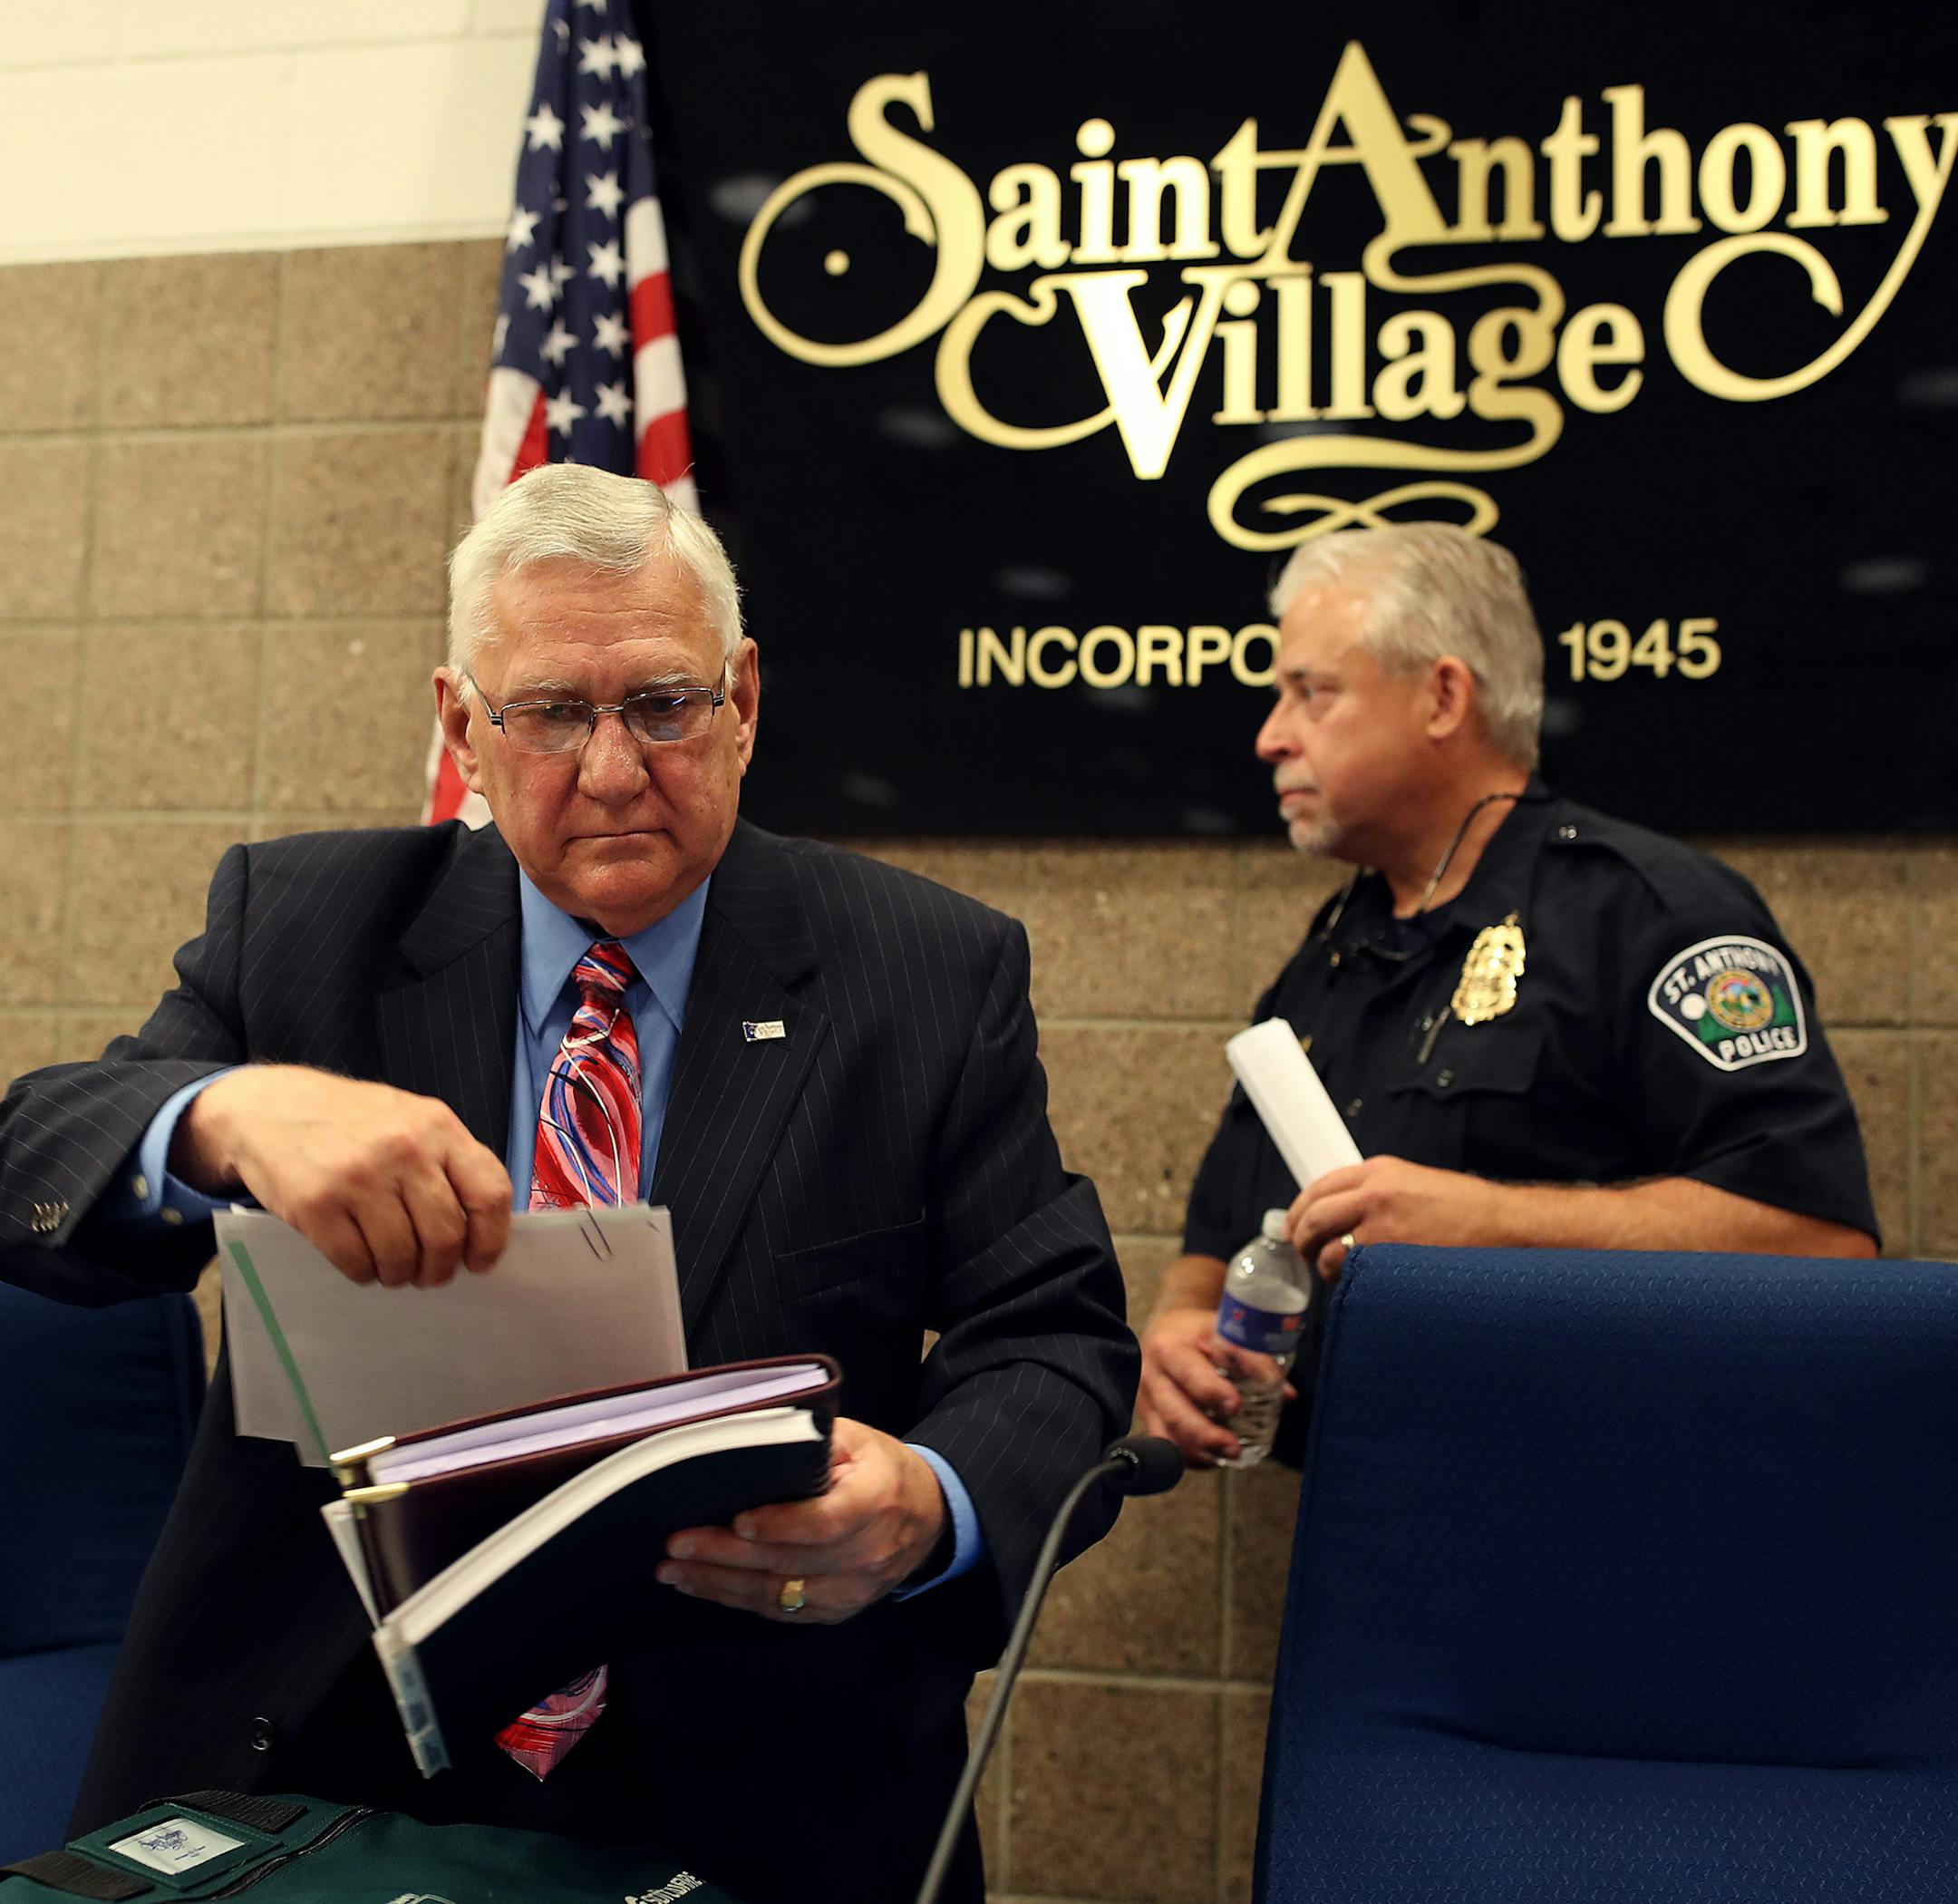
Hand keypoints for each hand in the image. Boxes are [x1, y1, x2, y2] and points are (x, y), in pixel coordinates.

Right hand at [172, 1065, 512, 1287]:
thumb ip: (447, 1161)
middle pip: (446, 1235)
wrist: (270, 1107)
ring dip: (401, 1274)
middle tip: (428, 1273)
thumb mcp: (410, 1119)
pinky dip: (364, 1273)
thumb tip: (480, 1227)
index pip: (490, 1192)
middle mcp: (404, 1150)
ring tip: (393, 1267)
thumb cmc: (351, 1120)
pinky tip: (361, 1260)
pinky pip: (356, 1262)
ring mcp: (359, 1178)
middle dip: (440, 1268)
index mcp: (438, 1127)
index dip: (492, 1238)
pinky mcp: (316, 1205)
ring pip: (402, 1256)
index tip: (479, 1261)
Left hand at [656, 1418, 948, 1623]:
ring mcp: (852, 1590)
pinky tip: (705, 1586)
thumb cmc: (881, 1469)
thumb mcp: (857, 1439)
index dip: (779, 1526)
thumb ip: (811, 1442)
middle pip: (788, 1562)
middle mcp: (867, 1554)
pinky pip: (781, 1612)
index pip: (824, 1523)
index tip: (735, 1522)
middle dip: (725, 1556)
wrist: (925, 1517)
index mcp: (875, 1501)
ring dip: (720, 1585)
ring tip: (674, 1571)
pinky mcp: (837, 1611)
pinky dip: (738, 1600)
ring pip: (777, 1595)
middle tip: (676, 1546)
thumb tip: (749, 1442)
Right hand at [1138, 1306, 1286, 1469]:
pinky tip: (1210, 1459)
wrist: (1166, 1331)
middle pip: (1174, 1410)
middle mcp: (1155, 1374)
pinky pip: (1164, 1444)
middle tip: (1233, 1447)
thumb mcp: (1224, 1332)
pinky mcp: (1148, 1416)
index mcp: (1172, 1347)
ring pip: (1167, 1433)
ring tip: (1225, 1456)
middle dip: (1205, 1432)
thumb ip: (1254, 1360)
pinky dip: (1187, 1458)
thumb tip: (1286, 1394)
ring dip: (1198, 1451)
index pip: (1192, 1371)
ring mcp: (1148, 1398)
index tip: (1234, 1406)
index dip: (1212, 1390)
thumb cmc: (1200, 1334)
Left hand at [1289, 1155, 1501, 1281]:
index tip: (1294, 1226)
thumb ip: (1374, 1192)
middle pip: (1312, 1217)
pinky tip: (1361, 1284)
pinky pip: (1351, 1273)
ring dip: (1326, 1266)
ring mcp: (1382, 1227)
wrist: (1504, 1225)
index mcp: (1379, 1171)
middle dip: (1301, 1240)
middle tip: (1305, 1254)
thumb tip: (1339, 1213)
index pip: (1319, 1186)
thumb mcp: (1413, 1183)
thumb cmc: (1465, 1208)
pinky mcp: (1391, 1258)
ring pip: (1328, 1251)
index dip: (1299, 1210)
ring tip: (1341, 1274)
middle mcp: (1374, 1194)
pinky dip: (1349, 1282)